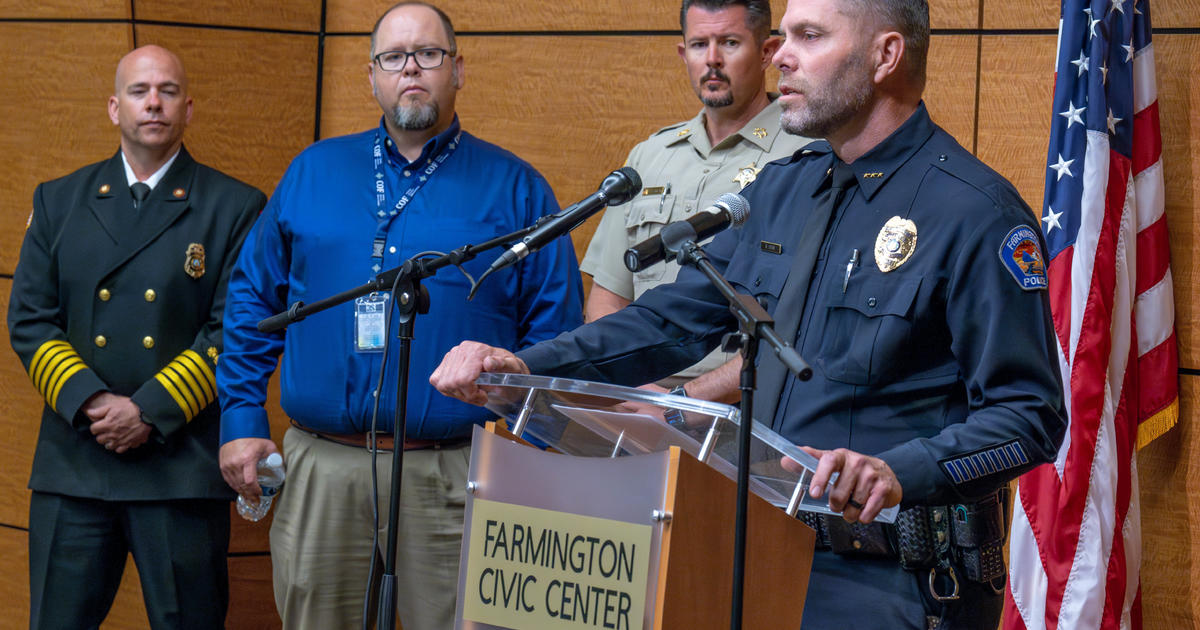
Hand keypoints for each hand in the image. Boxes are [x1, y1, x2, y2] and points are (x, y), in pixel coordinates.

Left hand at [85, 393, 150, 453]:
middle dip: (101, 435)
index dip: (95, 426)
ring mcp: (121, 440)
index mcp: (107, 424)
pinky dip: (119, 446)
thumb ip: (100, 411)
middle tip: (106, 430)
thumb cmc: (132, 409)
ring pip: (108, 446)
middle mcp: (112, 434)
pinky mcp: (130, 443)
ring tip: (113, 436)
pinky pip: (120, 450)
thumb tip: (88, 412)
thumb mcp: (114, 406)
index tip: (100, 424)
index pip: (93, 429)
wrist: (148, 414)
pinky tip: (121, 441)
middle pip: (99, 440)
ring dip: (109, 442)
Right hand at [219, 438, 278, 501]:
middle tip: (255, 501)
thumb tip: (282, 467)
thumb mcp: (267, 446)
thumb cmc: (252, 437)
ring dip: (242, 492)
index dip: (255, 490)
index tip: (260, 493)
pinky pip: (228, 480)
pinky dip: (234, 486)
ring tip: (249, 498)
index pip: (250, 481)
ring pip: (234, 484)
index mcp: (247, 459)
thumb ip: (275, 457)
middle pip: (242, 485)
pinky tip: (240, 489)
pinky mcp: (223, 465)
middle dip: (249, 495)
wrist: (237, 429)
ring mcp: (227, 465)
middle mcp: (235, 463)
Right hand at [429, 341, 528, 405]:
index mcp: (479, 351)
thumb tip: (489, 363)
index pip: (463, 379)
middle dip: (466, 396)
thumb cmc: (510, 370)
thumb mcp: (514, 368)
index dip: (471, 394)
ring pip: (444, 384)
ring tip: (473, 393)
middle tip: (480, 397)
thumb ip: (503, 365)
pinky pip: (437, 380)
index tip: (483, 397)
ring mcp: (452, 355)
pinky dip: (448, 389)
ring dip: (459, 394)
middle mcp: (463, 350)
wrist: (506, 366)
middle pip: (452, 383)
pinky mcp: (446, 362)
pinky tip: (462, 388)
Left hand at [783, 446, 901, 523]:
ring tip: (852, 506)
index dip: (820, 478)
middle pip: (839, 494)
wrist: (885, 473)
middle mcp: (857, 463)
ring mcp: (871, 475)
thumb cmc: (853, 470)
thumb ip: (809, 461)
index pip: (828, 462)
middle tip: (838, 503)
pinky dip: (863, 517)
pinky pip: (868, 511)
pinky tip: (863, 511)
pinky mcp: (884, 488)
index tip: (815, 493)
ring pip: (853, 506)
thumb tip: (785, 461)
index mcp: (841, 456)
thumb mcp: (832, 462)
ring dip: (850, 513)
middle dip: (836, 505)